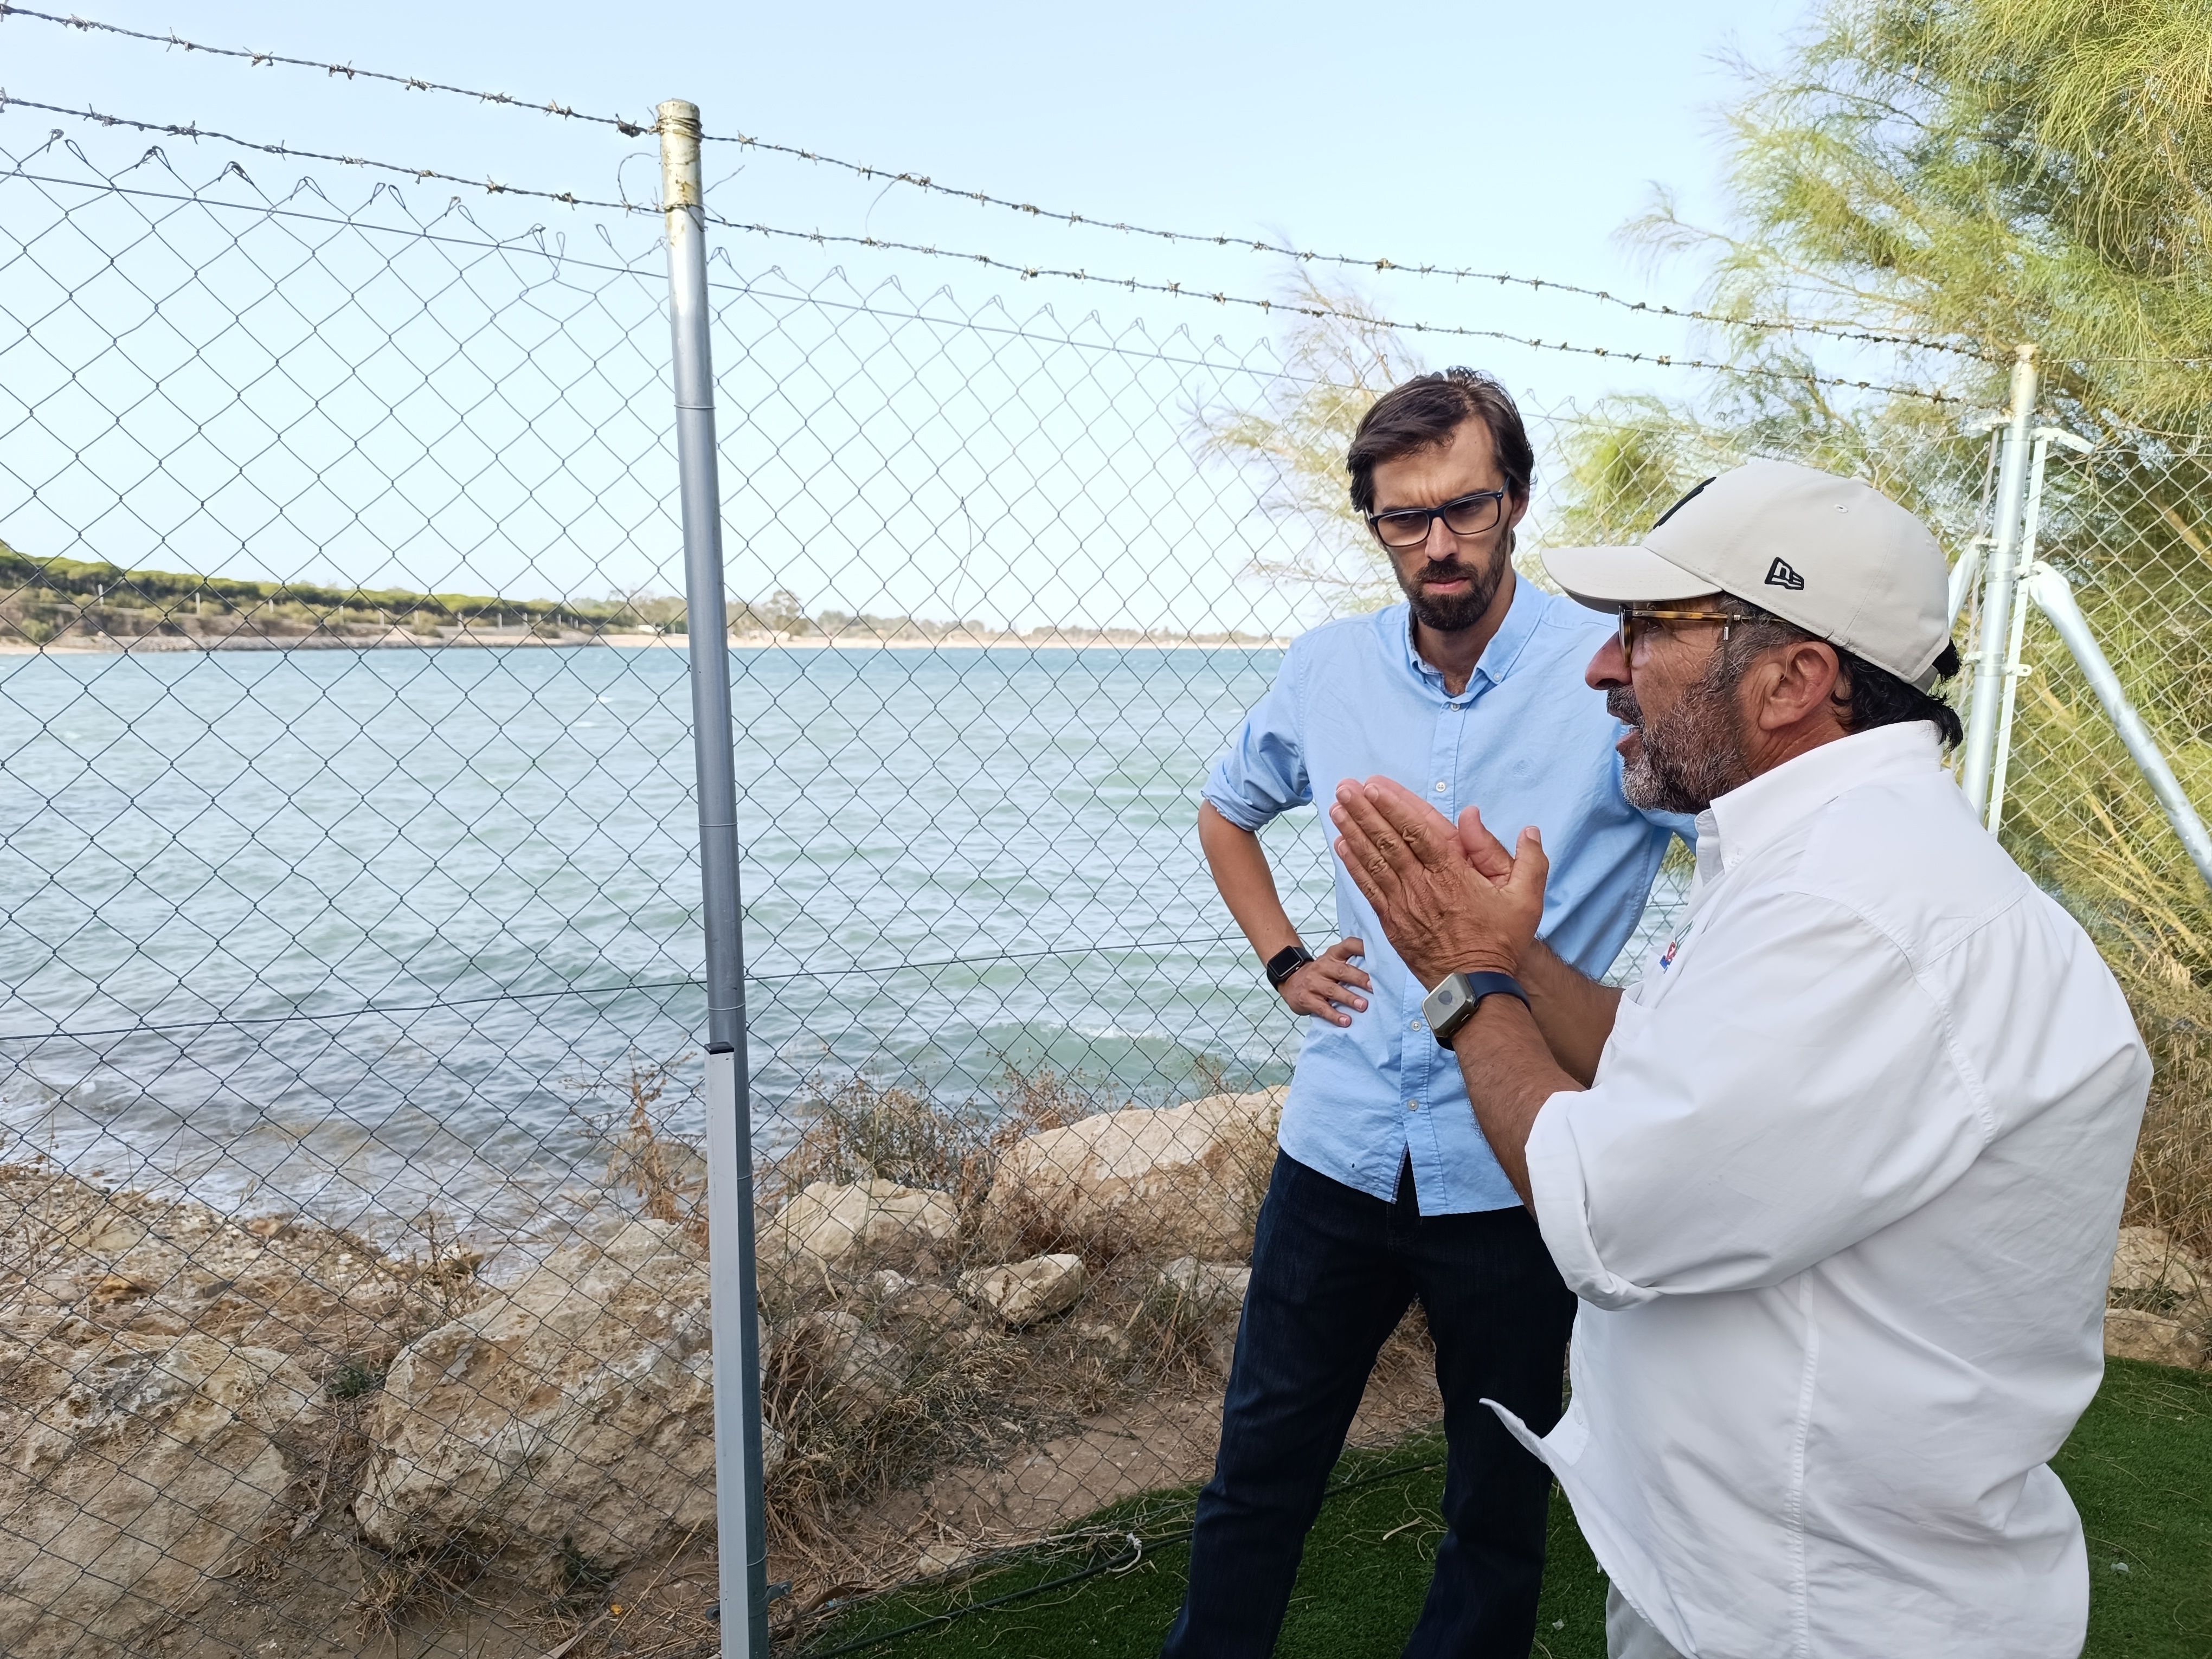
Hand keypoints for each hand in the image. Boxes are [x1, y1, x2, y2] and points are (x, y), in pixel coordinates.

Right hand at [1278, 937, 1371, 1026]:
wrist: (1291, 981)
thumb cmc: (1320, 973)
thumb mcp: (1332, 962)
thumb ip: (1351, 963)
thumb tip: (1381, 971)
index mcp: (1332, 956)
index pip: (1348, 946)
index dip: (1361, 947)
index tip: (1377, 952)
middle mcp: (1323, 967)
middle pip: (1343, 971)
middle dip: (1359, 979)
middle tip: (1373, 987)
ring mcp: (1313, 983)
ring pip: (1333, 990)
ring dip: (1349, 998)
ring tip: (1362, 1006)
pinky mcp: (1307, 999)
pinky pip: (1322, 1008)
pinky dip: (1334, 1015)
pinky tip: (1345, 1021)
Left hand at [1329, 778, 1548, 986]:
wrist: (1473, 986)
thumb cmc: (1500, 941)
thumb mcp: (1528, 900)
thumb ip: (1530, 861)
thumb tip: (1528, 830)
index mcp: (1453, 874)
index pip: (1418, 832)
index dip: (1394, 807)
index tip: (1375, 787)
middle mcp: (1423, 885)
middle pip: (1388, 841)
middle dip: (1365, 811)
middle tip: (1345, 788)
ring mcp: (1404, 904)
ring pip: (1373, 861)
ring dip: (1353, 832)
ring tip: (1336, 808)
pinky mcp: (1392, 922)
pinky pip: (1368, 888)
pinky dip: (1353, 865)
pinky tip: (1340, 845)